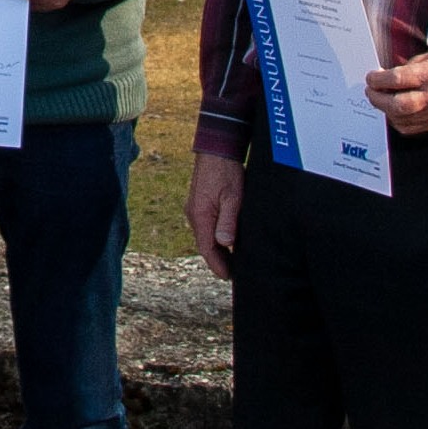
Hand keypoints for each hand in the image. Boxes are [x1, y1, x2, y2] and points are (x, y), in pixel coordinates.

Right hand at [186, 151, 244, 280]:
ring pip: (204, 236)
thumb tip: (224, 243)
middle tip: (232, 274)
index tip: (227, 277)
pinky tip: (224, 241)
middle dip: (217, 261)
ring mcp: (195, 210)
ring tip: (230, 262)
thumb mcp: (233, 197)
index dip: (217, 265)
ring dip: (215, 250)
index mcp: (201, 216)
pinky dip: (213, 238)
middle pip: (204, 245)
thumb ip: (228, 221)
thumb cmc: (226, 172)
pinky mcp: (199, 205)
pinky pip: (205, 227)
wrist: (215, 151)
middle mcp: (194, 215)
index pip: (207, 248)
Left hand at [366, 45, 427, 135]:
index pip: (396, 80)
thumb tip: (382, 80)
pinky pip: (411, 128)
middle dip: (377, 99)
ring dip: (385, 110)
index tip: (370, 78)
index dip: (377, 80)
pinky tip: (394, 111)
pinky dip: (397, 121)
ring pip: (402, 119)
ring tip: (381, 100)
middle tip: (371, 91)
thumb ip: (404, 70)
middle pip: (397, 105)